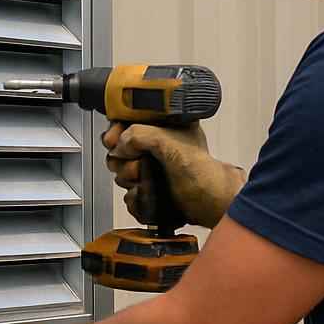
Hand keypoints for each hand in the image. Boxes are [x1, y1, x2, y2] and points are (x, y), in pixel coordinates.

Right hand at [103, 122, 246, 228]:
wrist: (209, 203)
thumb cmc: (202, 172)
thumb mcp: (168, 142)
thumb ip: (138, 135)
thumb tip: (120, 145)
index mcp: (165, 126)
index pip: (128, 120)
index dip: (117, 130)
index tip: (114, 140)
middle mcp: (157, 144)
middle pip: (120, 149)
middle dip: (124, 159)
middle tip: (137, 164)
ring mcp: (153, 168)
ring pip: (121, 171)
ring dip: (129, 178)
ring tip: (144, 179)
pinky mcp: (151, 188)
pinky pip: (129, 191)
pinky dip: (134, 195)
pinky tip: (144, 192)